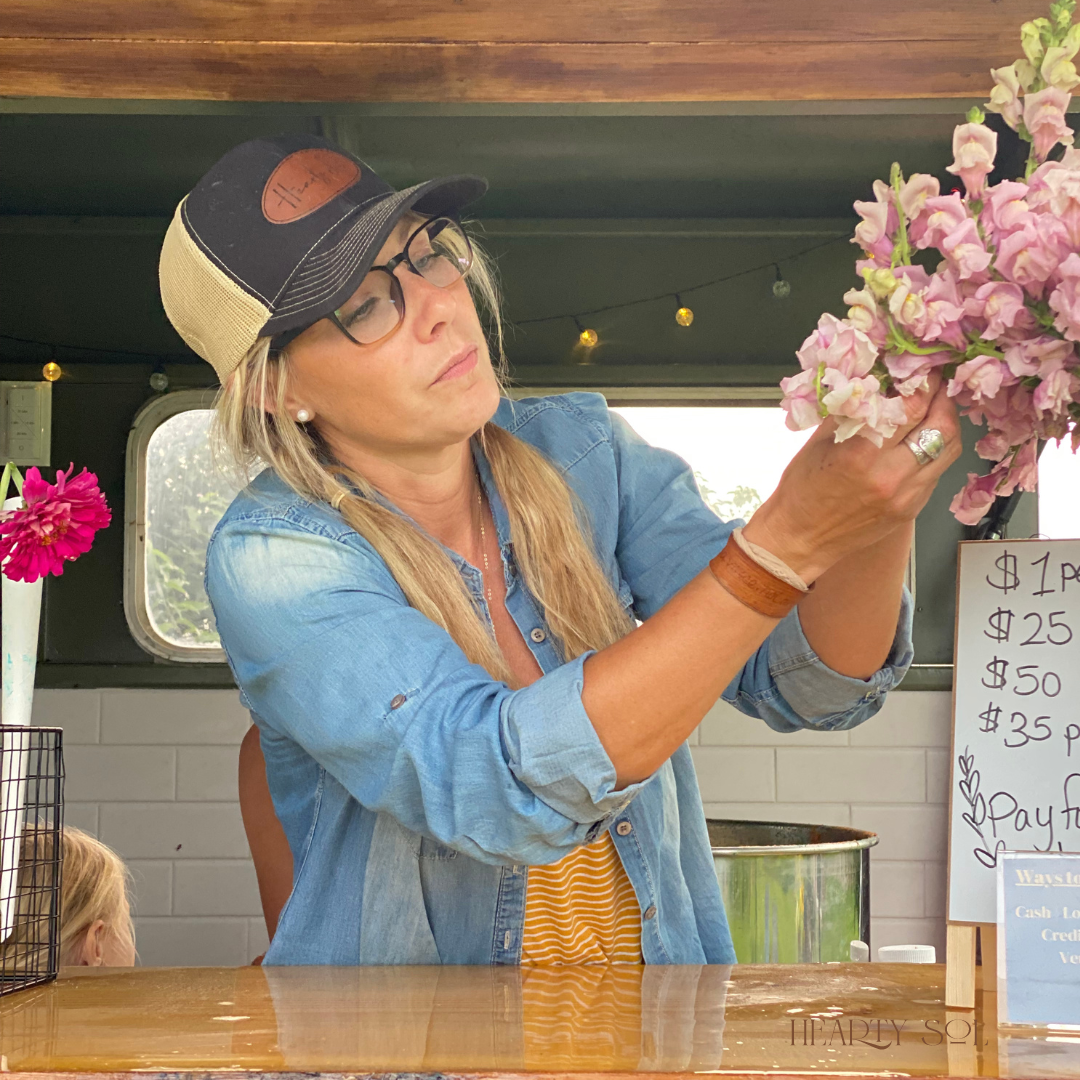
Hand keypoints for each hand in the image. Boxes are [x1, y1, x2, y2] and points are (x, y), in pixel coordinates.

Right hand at [743, 376, 960, 581]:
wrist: (799, 539)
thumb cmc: (801, 489)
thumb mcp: (820, 441)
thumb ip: (855, 411)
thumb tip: (879, 382)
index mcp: (862, 454)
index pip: (912, 408)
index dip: (924, 383)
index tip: (924, 370)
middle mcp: (890, 476)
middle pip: (941, 428)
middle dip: (943, 400)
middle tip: (937, 386)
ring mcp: (906, 497)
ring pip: (948, 451)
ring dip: (946, 425)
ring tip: (936, 410)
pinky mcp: (911, 510)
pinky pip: (936, 473)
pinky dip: (933, 451)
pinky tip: (920, 442)